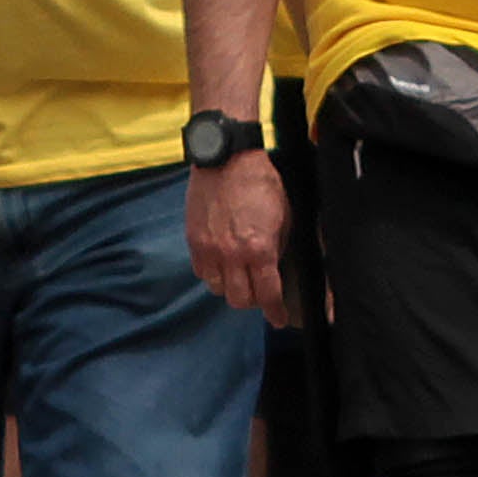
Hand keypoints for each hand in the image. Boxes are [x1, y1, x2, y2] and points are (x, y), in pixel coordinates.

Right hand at [187, 142, 291, 322]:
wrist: (227, 158)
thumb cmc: (260, 182)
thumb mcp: (283, 215)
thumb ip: (278, 247)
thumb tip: (275, 269)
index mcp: (259, 249)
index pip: (268, 294)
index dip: (275, 311)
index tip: (278, 318)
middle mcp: (232, 255)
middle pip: (240, 300)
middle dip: (254, 301)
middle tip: (260, 294)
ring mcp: (209, 249)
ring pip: (218, 290)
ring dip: (231, 288)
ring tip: (239, 278)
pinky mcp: (193, 240)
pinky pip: (202, 273)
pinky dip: (213, 275)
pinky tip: (221, 265)